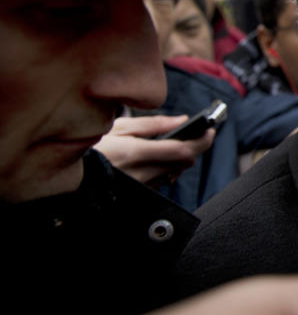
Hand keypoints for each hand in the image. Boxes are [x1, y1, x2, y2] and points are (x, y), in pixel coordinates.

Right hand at [93, 115, 214, 185]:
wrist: (70, 178)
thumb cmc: (92, 148)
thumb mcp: (118, 128)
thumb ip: (152, 125)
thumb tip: (180, 120)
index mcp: (135, 153)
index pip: (181, 150)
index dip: (201, 140)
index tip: (210, 130)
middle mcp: (141, 173)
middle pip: (183, 163)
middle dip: (196, 147)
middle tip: (202, 134)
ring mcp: (141, 187)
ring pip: (176, 172)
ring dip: (183, 158)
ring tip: (183, 141)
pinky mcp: (139, 194)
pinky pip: (163, 180)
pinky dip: (169, 167)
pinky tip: (164, 157)